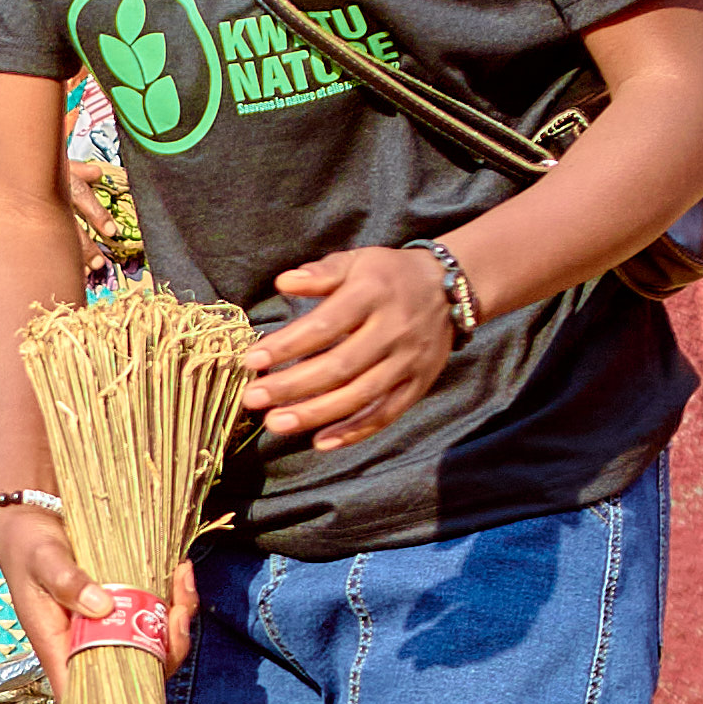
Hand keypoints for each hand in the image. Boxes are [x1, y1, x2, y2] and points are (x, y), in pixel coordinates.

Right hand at [0, 500, 194, 678]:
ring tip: (182, 585)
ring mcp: (108, 628)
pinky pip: (157, 618)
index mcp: (59, 645)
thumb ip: (66, 582)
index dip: (117, 699)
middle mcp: (86, 643)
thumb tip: (101, 606)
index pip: (85, 692)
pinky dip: (175, 600)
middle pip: (133, 672)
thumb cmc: (28, 545)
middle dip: (166, 650)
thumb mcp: (42, 559)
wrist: (32, 520)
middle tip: (176, 614)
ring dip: (176, 623)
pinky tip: (179, 572)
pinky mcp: (124, 608)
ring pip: (152, 646)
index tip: (143, 676)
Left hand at [245, 245, 458, 450]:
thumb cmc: (388, 275)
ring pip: (361, 395)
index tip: (251, 361)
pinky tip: (320, 442)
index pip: (325, 325)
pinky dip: (355, 431)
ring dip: (316, 414)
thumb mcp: (357, 261)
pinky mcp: (419, 384)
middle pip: (340, 366)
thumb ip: (322, 273)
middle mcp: (394, 330)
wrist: (451, 288)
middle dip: (293, 386)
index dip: (287, 345)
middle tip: (252, 399)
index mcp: (373, 295)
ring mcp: (409, 361)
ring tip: (275, 424)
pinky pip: (387, 413)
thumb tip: (284, 282)